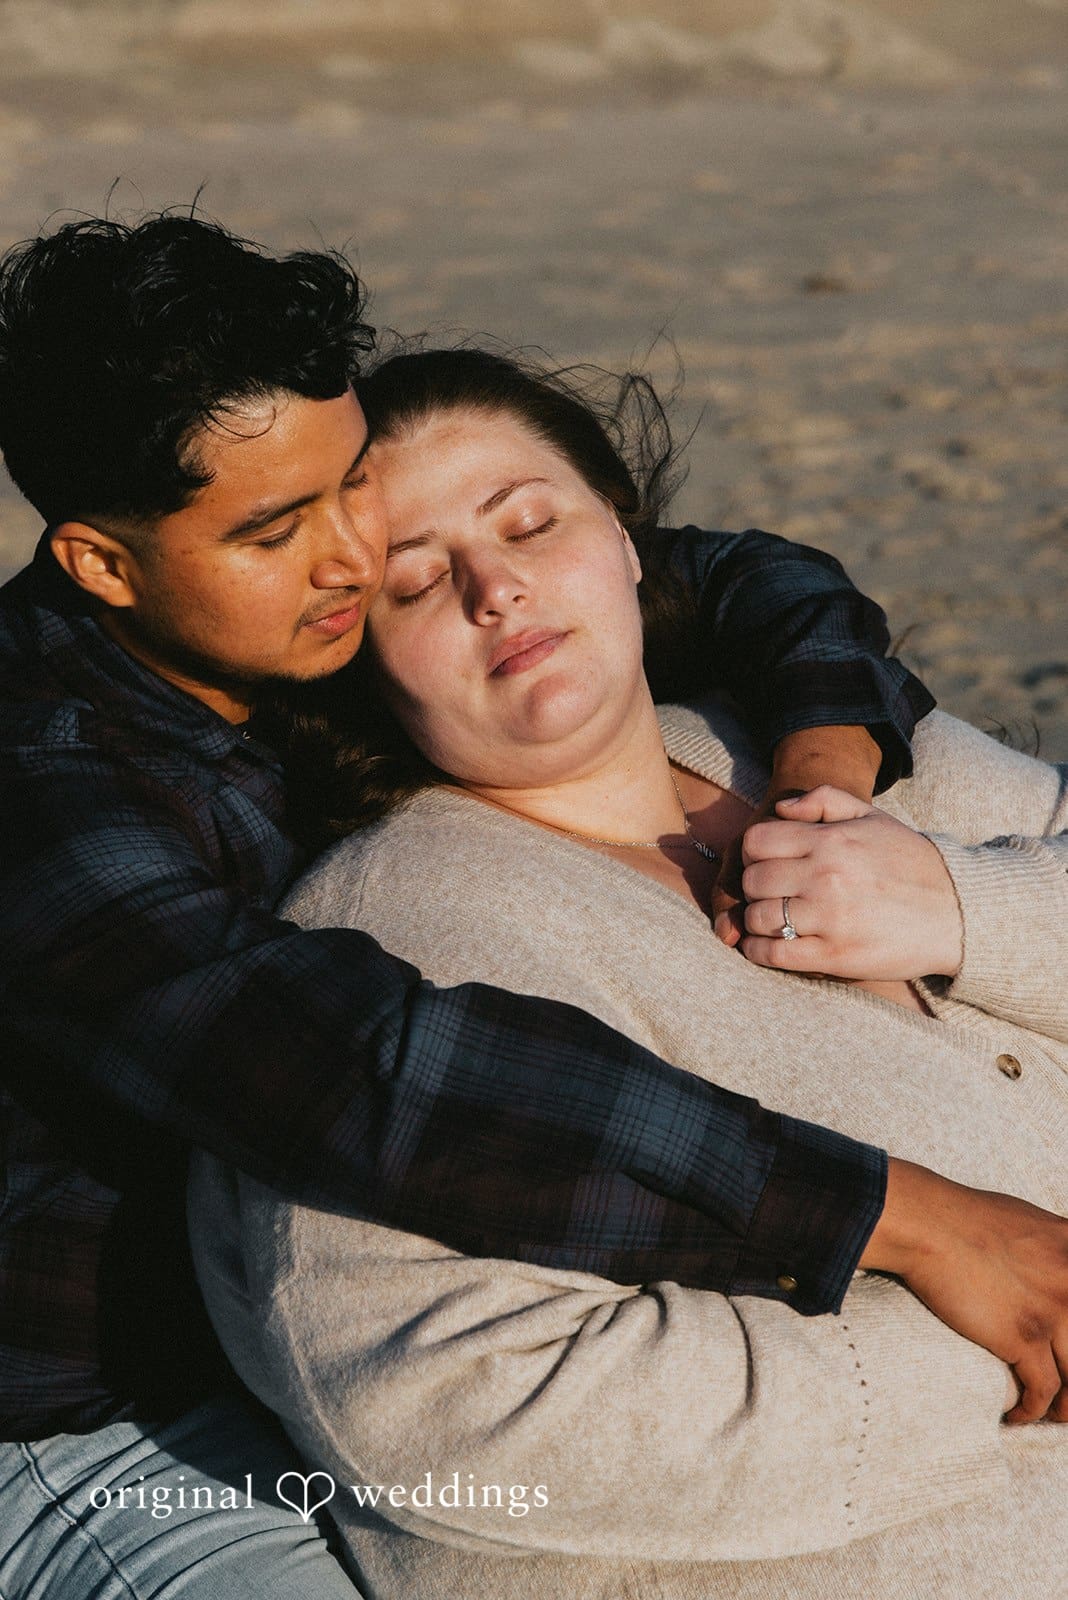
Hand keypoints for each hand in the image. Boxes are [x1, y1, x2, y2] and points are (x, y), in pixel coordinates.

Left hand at [731, 786, 963, 979]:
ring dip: (756, 920)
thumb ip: (825, 799)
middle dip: (754, 887)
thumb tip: (781, 807)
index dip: (753, 852)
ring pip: (758, 918)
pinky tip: (766, 945)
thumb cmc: (911, 862)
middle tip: (768, 893)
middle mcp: (825, 876)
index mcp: (830, 841)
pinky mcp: (835, 956)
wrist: (958, 912)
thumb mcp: (873, 817)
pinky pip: (774, 953)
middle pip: (752, 881)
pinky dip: (759, 951)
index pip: (756, 841)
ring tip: (771, 919)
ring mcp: (828, 918)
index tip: (765, 862)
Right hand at [862, 1159, 1067, 1423]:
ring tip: (1053, 1415)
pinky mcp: (1024, 1336)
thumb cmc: (964, 1219)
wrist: (927, 1225)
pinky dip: (1033, 1410)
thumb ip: (1053, 1249)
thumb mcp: (1028, 1223)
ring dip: (1066, 1405)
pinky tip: (1019, 1416)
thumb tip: (1054, 1267)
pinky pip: (1043, 1390)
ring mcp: (1053, 1310)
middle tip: (1067, 1397)